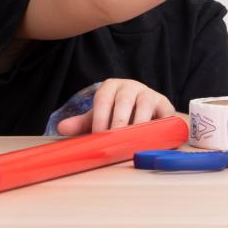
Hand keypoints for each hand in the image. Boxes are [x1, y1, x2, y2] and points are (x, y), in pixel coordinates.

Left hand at [53, 78, 176, 135]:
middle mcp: (130, 87)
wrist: (149, 115)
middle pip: (124, 100)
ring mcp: (149, 94)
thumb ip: (82, 123)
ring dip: (139, 123)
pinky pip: (163, 114)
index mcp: (111, 87)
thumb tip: (61, 128)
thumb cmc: (120, 116)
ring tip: (134, 139)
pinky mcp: (165, 104)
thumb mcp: (100, 118)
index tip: (99, 135)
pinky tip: (153, 138)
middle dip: (119, 121)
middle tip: (116, 138)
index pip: (103, 99)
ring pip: (145, 104)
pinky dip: (159, 125)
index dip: (100, 117)